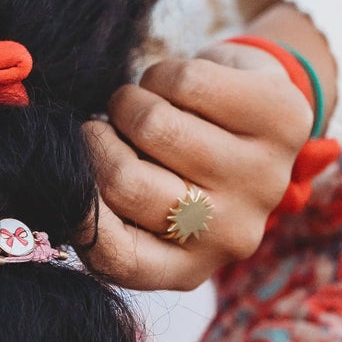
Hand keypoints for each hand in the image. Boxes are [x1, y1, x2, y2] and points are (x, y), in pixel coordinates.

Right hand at [83, 44, 312, 290]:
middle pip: (125, 181)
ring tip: (141, 106)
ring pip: (154, 126)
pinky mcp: (283, 121)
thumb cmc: (170, 163)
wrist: (249, 117)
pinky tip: (175, 88)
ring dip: (129, 102)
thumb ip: (97, 203)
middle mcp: (232, 235)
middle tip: (107, 129)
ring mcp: (264, 180)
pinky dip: (163, 74)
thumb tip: (58, 179)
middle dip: (98, 139)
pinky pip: (188, 83)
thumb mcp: (131, 203)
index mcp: (185, 267)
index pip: (116, 256)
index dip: (78, 210)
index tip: (68, 172)